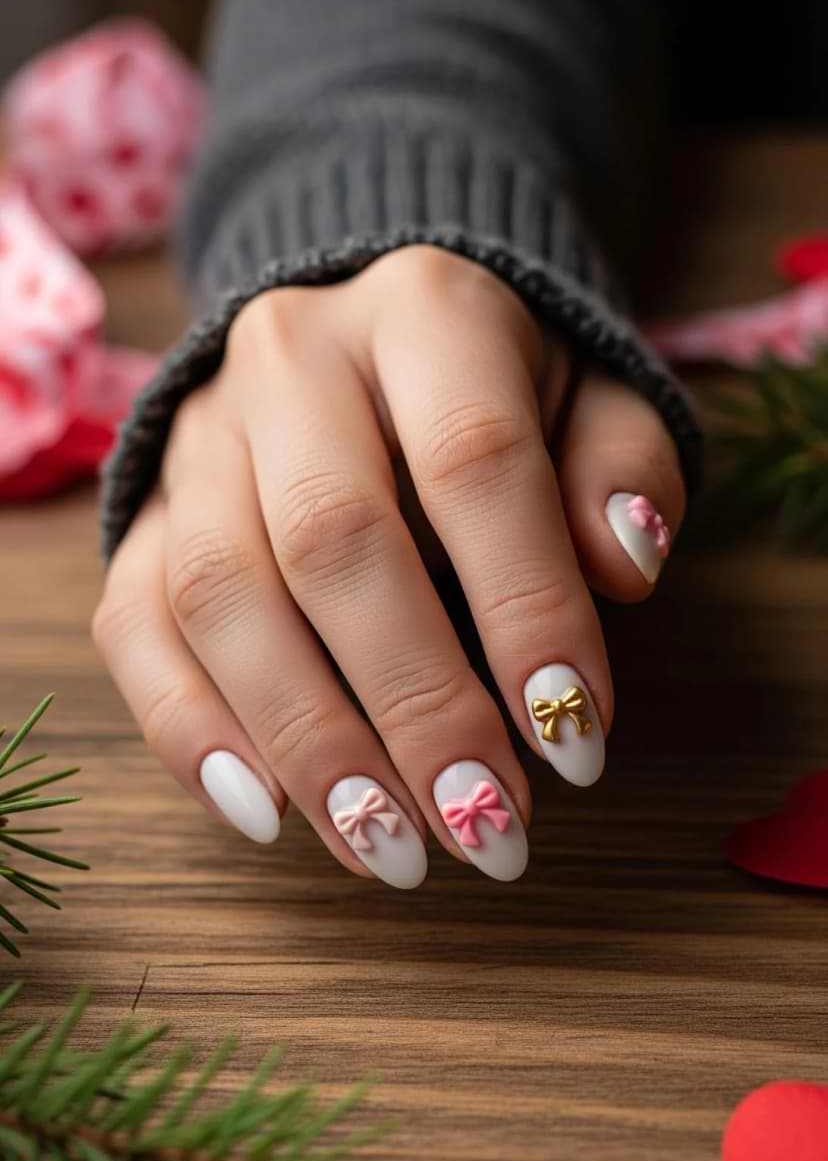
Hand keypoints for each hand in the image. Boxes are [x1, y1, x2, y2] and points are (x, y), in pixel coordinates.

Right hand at [93, 246, 684, 884]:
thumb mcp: (592, 399)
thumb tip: (625, 563)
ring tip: (391, 849)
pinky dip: (191, 730)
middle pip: (334, 540)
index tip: (575, 737)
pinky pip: (137, 623)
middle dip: (415, 704)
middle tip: (485, 826)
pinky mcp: (148, 510)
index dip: (526, 609)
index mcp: (422, 310)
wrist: (361, 341)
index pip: (474, 462)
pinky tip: (268, 814)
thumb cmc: (497, 393)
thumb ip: (622, 468)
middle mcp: (290, 358)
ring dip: (309, 742)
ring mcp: (201, 437)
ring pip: (224, 594)